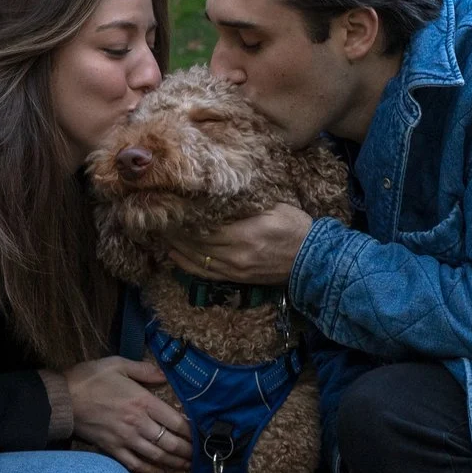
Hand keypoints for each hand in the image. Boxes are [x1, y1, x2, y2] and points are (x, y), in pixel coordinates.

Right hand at [66, 357, 189, 472]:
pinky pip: (135, 464)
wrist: (62, 399)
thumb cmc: (89, 379)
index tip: (201, 435)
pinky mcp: (112, 449)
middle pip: (170, 442)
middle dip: (188, 451)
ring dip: (174, 462)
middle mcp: (137, 423)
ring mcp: (125, 439)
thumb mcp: (117, 364)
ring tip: (187, 466)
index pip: (175, 420)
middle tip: (200, 456)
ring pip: (156, 456)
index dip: (191, 430)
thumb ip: (144, 370)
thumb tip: (164, 375)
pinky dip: (150, 471)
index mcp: (142, 401)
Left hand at [169, 203, 311, 284]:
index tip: (170, 205)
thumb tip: (221, 193)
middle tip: (159, 216)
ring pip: (196, 258)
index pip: (204, 225)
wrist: (312, 261)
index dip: (184, 218)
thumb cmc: (296, 228)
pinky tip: (174, 255)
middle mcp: (235, 255)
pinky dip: (186, 264)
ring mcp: (234, 270)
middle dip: (175, 231)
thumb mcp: (275, 207)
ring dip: (176, 246)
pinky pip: (204, 273)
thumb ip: (247, 203)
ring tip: (162, 233)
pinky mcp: (236, 279)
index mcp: (244, 234)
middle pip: (195, 243)